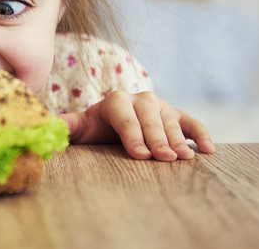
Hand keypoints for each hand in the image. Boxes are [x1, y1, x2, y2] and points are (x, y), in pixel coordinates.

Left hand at [59, 90, 214, 160]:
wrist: (115, 122)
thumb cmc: (97, 129)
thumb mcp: (82, 127)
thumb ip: (68, 125)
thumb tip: (50, 124)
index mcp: (115, 101)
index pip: (125, 116)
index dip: (132, 135)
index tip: (140, 155)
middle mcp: (140, 100)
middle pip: (150, 118)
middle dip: (157, 138)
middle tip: (164, 158)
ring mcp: (161, 106)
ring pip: (170, 121)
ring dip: (178, 139)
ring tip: (184, 158)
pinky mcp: (177, 115)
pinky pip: (191, 122)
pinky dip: (200, 134)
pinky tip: (208, 150)